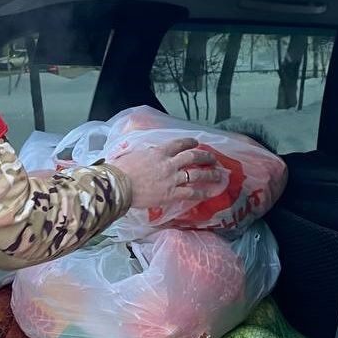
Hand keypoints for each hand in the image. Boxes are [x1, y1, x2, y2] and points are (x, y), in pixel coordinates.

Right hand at [108, 138, 225, 209]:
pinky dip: (202, 193)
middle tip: (212, 158)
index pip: (179, 144)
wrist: (118, 185)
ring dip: (210, 174)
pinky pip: (191, 193)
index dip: (189, 142)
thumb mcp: (134, 154)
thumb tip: (149, 154)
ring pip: (197, 174)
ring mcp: (172, 179)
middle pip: (192, 156)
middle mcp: (169, 163)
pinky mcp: (171, 194)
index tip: (195, 142)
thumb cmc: (120, 169)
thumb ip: (146, 154)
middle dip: (205, 156)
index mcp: (159, 152)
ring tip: (218, 174)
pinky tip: (210, 193)